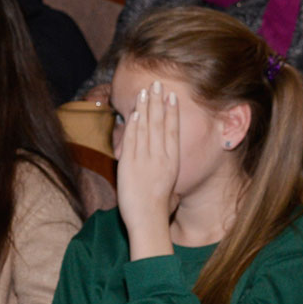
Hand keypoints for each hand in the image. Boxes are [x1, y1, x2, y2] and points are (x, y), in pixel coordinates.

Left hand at [114, 79, 178, 257]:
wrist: (148, 219)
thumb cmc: (157, 205)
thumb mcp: (168, 182)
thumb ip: (165, 165)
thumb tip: (164, 154)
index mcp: (172, 161)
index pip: (173, 130)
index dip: (172, 111)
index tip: (171, 96)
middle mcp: (160, 157)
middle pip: (160, 124)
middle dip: (157, 102)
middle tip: (156, 84)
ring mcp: (145, 160)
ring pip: (145, 128)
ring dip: (144, 108)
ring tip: (144, 91)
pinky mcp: (129, 165)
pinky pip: (131, 141)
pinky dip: (132, 126)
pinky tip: (133, 113)